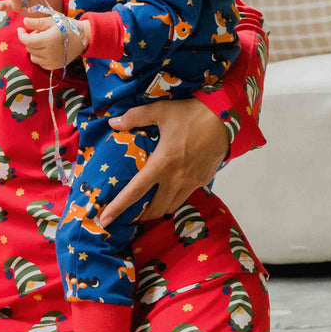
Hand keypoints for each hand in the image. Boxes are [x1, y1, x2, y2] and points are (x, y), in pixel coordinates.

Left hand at [17, 15, 85, 70]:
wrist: (83, 37)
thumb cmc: (68, 26)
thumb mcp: (53, 20)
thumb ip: (37, 22)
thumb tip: (24, 22)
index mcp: (48, 40)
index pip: (27, 41)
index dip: (21, 35)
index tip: (20, 29)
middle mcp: (49, 53)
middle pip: (29, 48)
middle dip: (30, 39)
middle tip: (39, 32)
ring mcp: (52, 61)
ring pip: (33, 57)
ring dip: (34, 49)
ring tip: (44, 41)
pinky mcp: (55, 66)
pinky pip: (40, 63)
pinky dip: (40, 56)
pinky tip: (47, 49)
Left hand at [98, 98, 229, 225]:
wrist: (226, 118)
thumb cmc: (192, 114)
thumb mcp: (160, 111)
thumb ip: (134, 117)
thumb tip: (113, 122)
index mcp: (162, 164)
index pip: (135, 192)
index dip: (118, 208)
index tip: (104, 220)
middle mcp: (176, 178)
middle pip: (155, 210)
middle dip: (142, 215)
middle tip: (132, 212)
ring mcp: (192, 182)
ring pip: (172, 206)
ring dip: (159, 209)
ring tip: (150, 203)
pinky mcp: (203, 180)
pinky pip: (186, 196)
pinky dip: (175, 197)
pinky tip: (171, 187)